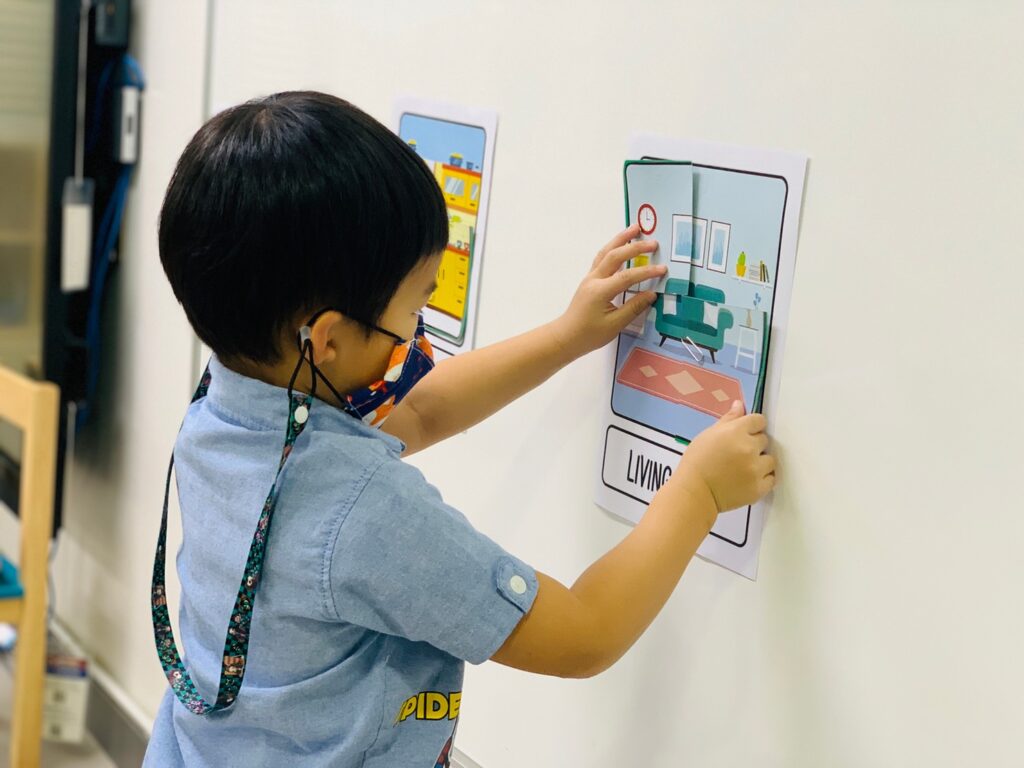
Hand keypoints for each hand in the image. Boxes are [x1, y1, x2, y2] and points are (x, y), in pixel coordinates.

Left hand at [549, 224, 666, 359]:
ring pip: (605, 252)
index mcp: (600, 291)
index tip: (662, 269)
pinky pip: (602, 258)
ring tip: (635, 228)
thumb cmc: (589, 335)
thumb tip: (651, 294)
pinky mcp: (589, 280)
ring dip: (620, 239)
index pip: (627, 277)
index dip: (646, 272)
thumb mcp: (614, 325)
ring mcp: (590, 278)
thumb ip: (633, 308)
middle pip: (615, 256)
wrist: (566, 337)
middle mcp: (594, 280)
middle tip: (653, 242)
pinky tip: (621, 244)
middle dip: (635, 247)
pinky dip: (613, 248)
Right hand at [674, 401, 775, 517]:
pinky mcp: (759, 487)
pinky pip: (771, 478)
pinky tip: (749, 479)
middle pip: (764, 439)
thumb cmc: (697, 461)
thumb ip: (728, 419)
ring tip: (744, 468)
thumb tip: (740, 405)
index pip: (759, 420)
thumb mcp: (708, 435)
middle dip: (754, 444)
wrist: (694, 491)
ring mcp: (756, 469)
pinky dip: (763, 478)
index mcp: (736, 431)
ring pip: (770, 459)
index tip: (745, 434)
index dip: (752, 426)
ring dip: (760, 462)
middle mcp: (749, 448)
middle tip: (738, 454)